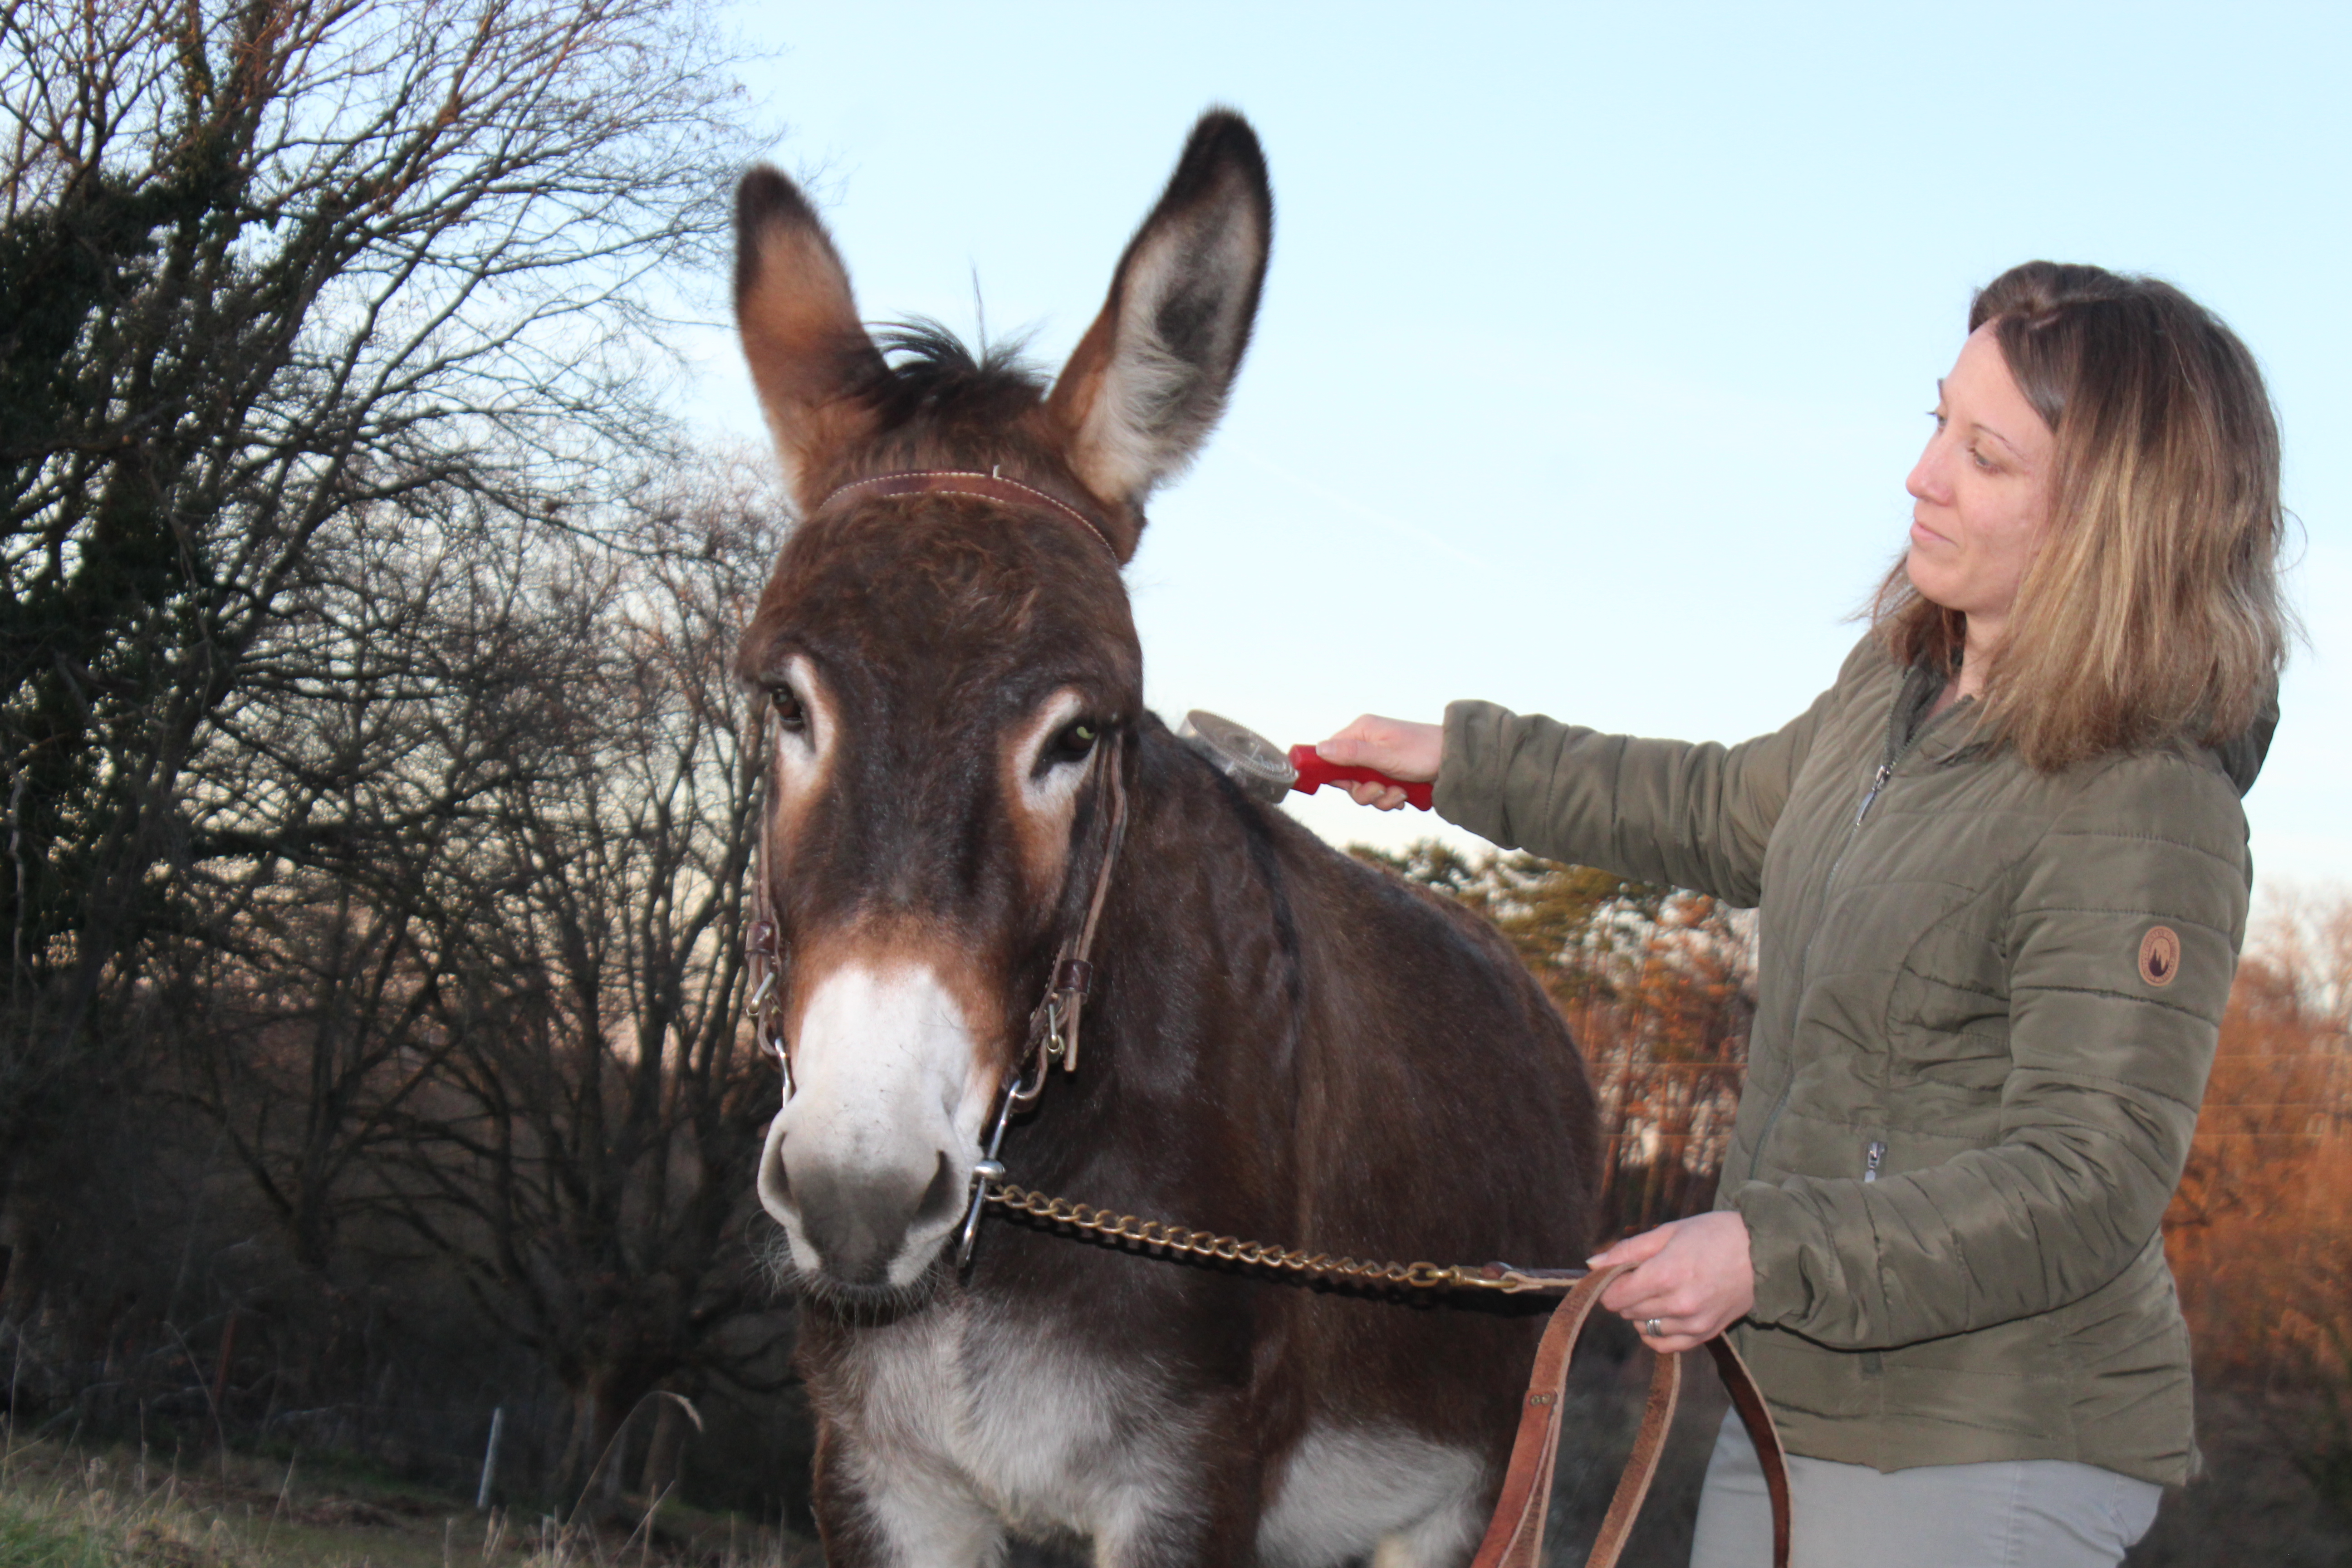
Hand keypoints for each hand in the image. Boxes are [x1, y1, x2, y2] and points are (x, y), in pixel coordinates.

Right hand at [1313, 715, 1442, 809]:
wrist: (1457, 761)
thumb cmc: (1423, 752)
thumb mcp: (1384, 755)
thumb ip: (1351, 754)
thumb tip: (1320, 749)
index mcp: (1362, 731)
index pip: (1330, 752)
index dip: (1333, 772)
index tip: (1345, 784)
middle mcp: (1368, 744)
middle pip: (1346, 776)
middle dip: (1364, 791)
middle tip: (1380, 790)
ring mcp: (1379, 760)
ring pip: (1364, 788)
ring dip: (1381, 797)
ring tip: (1399, 793)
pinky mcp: (1391, 774)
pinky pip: (1380, 793)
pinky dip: (1391, 798)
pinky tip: (1405, 795)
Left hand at [1589, 1211, 1754, 1353]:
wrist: (1763, 1252)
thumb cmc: (1714, 1235)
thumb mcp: (1668, 1231)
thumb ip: (1628, 1250)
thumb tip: (1592, 1265)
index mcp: (1665, 1274)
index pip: (1614, 1296)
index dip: (1609, 1285)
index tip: (1618, 1273)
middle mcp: (1678, 1305)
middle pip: (1627, 1312)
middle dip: (1627, 1294)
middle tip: (1645, 1274)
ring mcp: (1693, 1323)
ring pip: (1644, 1328)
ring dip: (1642, 1312)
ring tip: (1661, 1289)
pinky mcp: (1706, 1335)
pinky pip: (1666, 1345)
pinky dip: (1657, 1332)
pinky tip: (1664, 1314)